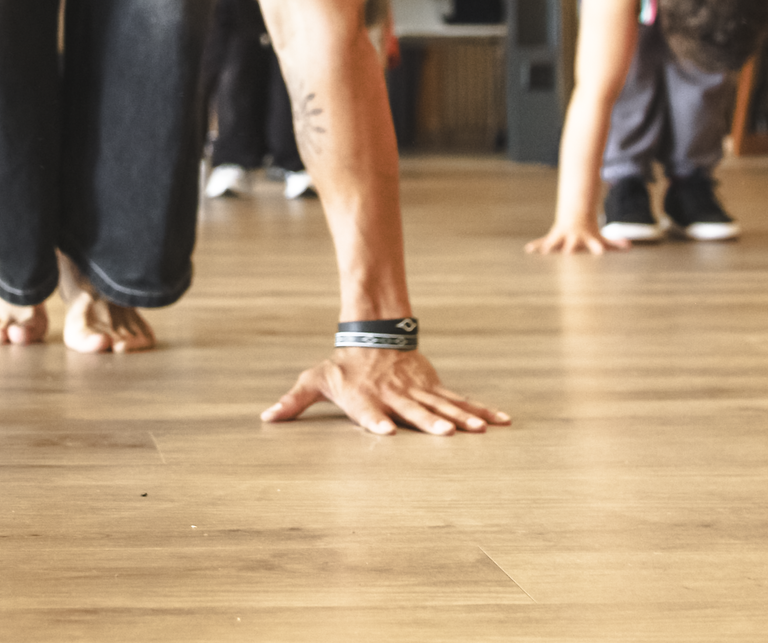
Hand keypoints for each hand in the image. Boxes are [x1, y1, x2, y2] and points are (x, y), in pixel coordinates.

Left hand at [260, 348, 507, 435]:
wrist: (374, 333)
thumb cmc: (343, 365)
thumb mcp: (316, 379)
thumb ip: (294, 402)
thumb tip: (266, 418)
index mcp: (364, 397)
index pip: (369, 411)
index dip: (375, 421)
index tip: (386, 432)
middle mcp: (393, 395)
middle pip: (412, 409)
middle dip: (428, 421)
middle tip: (445, 434)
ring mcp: (418, 391)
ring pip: (442, 405)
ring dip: (461, 418)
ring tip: (479, 430)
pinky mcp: (435, 388)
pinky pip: (461, 401)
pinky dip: (482, 410)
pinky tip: (501, 422)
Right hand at [524, 220, 628, 254]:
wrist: (575, 216)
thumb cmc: (589, 230)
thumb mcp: (601, 236)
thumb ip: (614, 243)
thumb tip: (630, 248)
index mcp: (588, 239)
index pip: (594, 244)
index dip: (598, 247)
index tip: (600, 252)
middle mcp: (575, 238)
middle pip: (572, 246)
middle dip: (569, 251)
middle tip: (567, 256)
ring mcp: (563, 237)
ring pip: (555, 242)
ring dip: (550, 247)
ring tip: (544, 252)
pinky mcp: (553, 238)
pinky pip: (543, 242)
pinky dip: (536, 246)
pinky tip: (529, 250)